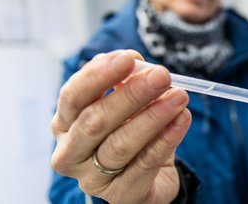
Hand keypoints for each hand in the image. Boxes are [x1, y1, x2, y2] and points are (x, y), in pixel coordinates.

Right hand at [50, 50, 191, 203]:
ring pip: (120, 144)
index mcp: (65, 123)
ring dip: (153, 116)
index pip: (73, 96)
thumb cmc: (128, 134)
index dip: (100, 75)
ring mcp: (92, 178)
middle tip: (162, 75)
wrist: (146, 180)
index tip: (130, 57)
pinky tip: (182, 119)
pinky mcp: (121, 195)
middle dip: (131, 94)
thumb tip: (136, 64)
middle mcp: (70, 152)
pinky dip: (167, 138)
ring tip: (179, 96)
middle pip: (95, 120)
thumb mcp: (124, 107)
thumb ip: (125, 84)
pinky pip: (146, 163)